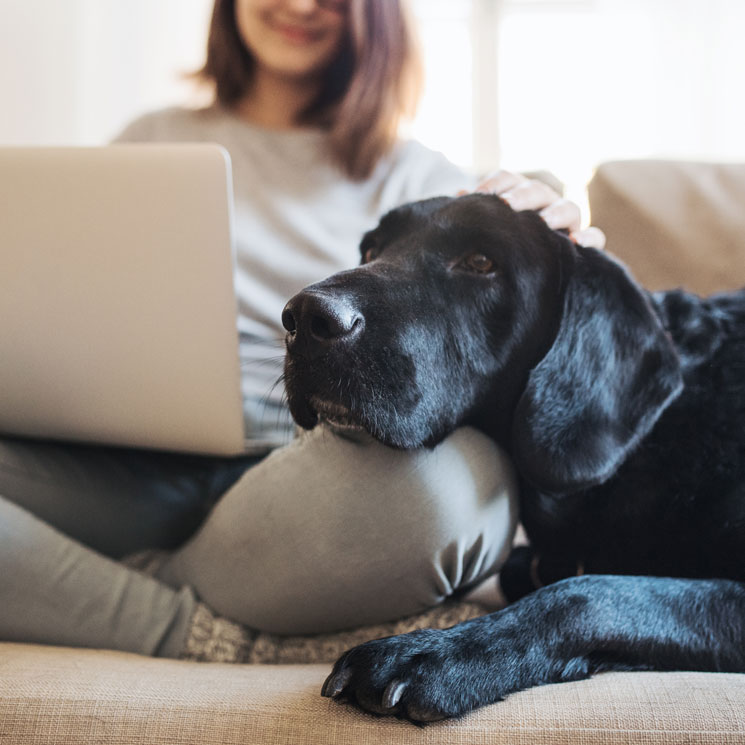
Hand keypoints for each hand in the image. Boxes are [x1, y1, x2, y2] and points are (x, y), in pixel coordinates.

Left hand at [466, 169, 605, 249]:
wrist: (530, 277)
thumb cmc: (501, 248)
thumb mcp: (487, 232)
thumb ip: (478, 215)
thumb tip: (458, 197)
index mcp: (518, 195)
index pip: (508, 179)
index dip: (494, 183)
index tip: (478, 195)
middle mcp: (544, 203)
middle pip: (536, 190)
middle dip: (522, 196)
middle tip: (508, 205)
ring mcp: (566, 221)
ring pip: (569, 207)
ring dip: (556, 213)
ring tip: (545, 222)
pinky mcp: (583, 243)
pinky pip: (595, 236)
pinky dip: (590, 237)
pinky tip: (578, 242)